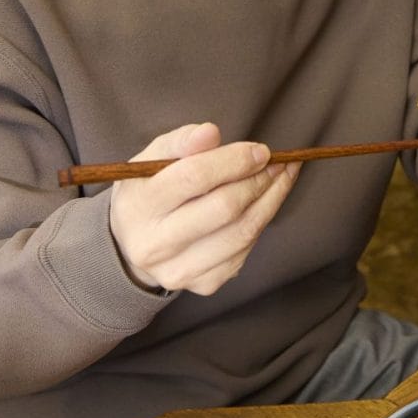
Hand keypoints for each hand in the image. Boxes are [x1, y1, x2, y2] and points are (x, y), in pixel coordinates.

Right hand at [108, 122, 298, 295]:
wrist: (135, 244)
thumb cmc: (149, 192)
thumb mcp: (151, 159)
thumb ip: (181, 142)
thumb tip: (211, 133)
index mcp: (138, 206)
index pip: (194, 178)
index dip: (234, 161)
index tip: (261, 150)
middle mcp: (155, 245)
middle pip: (224, 208)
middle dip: (259, 180)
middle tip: (277, 162)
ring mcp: (179, 270)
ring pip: (242, 233)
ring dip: (271, 200)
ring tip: (282, 177)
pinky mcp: (203, 284)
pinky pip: (245, 251)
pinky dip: (262, 222)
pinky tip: (266, 202)